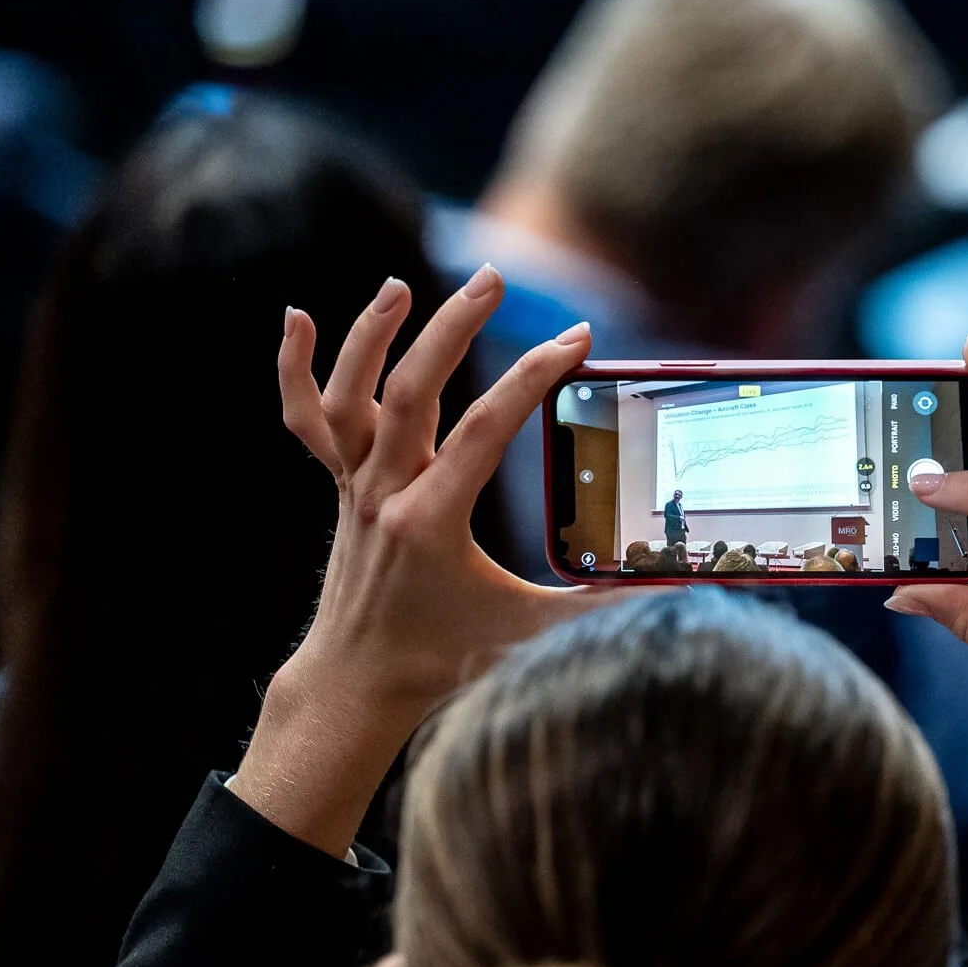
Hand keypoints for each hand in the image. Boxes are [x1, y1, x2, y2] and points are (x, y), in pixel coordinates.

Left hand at [232, 268, 605, 855]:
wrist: (357, 686)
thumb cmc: (442, 661)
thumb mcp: (528, 633)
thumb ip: (599, 609)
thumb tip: (671, 591)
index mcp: (430, 521)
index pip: (484, 429)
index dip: (532, 377)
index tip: (576, 339)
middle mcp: (384, 493)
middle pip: (413, 390)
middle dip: (454, 327)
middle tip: (494, 280)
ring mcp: (355, 487)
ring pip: (350, 394)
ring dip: (372, 334)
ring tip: (405, 287)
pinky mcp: (342, 488)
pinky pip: (309, 420)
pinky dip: (296, 369)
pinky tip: (298, 319)